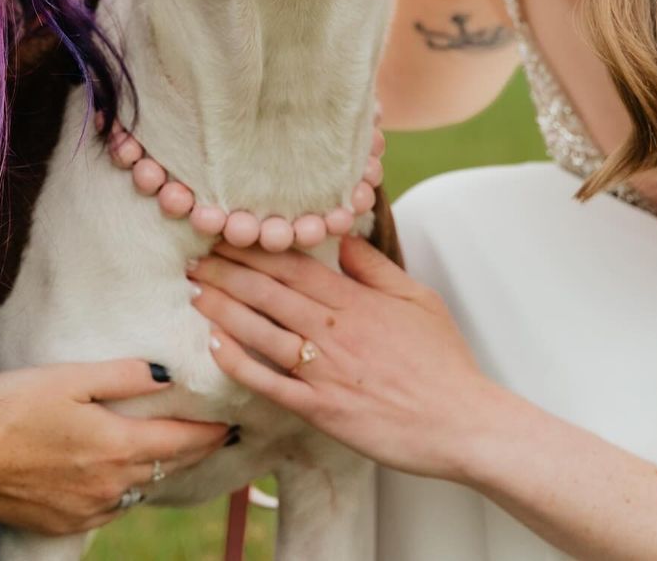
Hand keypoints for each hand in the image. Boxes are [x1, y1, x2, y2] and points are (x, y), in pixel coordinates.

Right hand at [0, 360, 230, 533]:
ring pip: (140, 491)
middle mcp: (110, 485)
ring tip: (176, 455)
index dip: (208, 433)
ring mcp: (88, 509)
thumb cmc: (13, 407)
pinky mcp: (65, 522)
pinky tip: (125, 479)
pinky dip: (127, 491)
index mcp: (116, 446)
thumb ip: (124, 375)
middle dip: (194, 452)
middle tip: (218, 440)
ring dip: (161, 473)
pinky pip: (111, 508)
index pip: (179, 441)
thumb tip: (167, 375)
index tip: (232, 426)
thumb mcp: (71, 378)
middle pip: (165, 468)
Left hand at [190, 237, 499, 479]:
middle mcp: (333, 331)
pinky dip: (239, 363)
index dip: (255, 247)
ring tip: (194, 291)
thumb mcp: (417, 298)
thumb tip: (342, 238)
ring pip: (261, 332)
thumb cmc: (443, 361)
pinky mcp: (322, 410)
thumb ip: (375, 267)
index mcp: (355, 301)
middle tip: (193, 257)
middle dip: (227, 272)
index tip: (226, 233)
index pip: (294, 264)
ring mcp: (325, 372)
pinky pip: (271, 383)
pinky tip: (215, 345)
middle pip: (268, 292)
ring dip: (223, 309)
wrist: (462, 423)